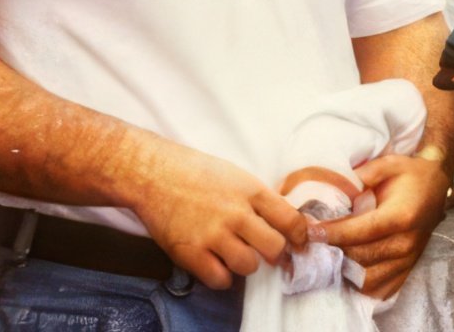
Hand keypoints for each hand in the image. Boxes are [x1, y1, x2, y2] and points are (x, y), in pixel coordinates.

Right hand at [129, 140, 310, 290]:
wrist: (154, 174)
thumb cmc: (196, 173)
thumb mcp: (236, 176)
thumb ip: (259, 199)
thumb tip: (285, 223)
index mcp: (251, 191)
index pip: (291, 220)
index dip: (300, 236)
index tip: (298, 242)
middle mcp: (235, 214)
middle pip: (274, 248)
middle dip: (274, 253)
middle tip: (265, 250)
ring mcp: (213, 234)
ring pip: (248, 266)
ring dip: (246, 264)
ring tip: (235, 253)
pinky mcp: (191, 252)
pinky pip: (219, 279)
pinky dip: (222, 277)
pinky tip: (217, 263)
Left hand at [318, 152, 450, 298]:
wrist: (438, 186)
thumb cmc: (410, 174)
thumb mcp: (388, 164)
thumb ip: (362, 175)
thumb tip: (335, 190)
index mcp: (400, 216)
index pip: (360, 232)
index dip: (333, 234)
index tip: (310, 232)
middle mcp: (406, 242)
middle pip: (360, 257)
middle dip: (333, 251)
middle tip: (310, 244)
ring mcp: (408, 259)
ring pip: (367, 277)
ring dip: (345, 269)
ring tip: (326, 256)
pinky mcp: (408, 269)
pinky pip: (379, 287)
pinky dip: (360, 282)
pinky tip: (347, 269)